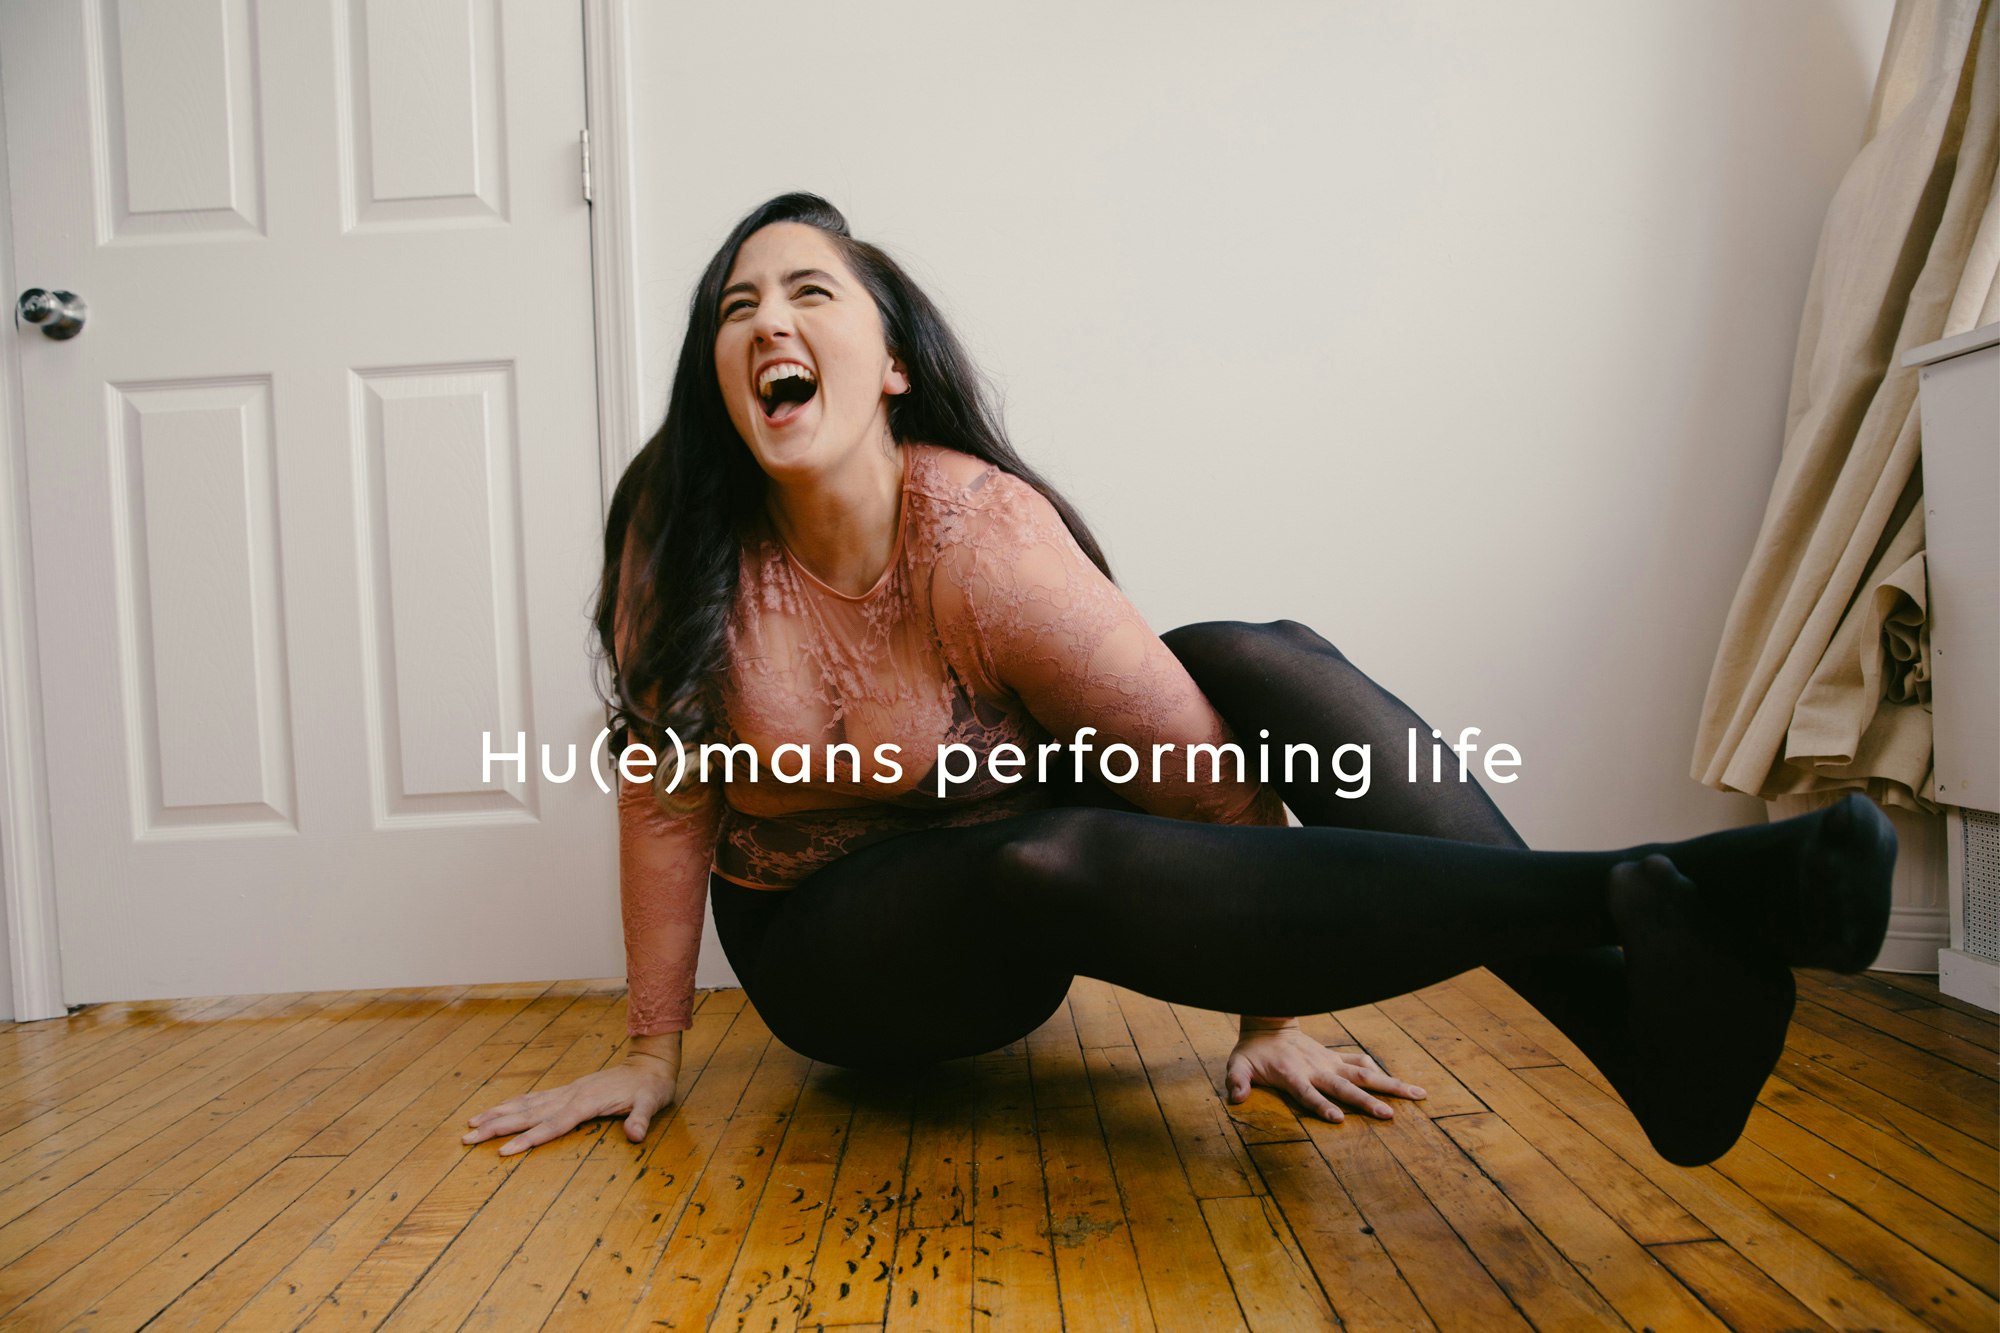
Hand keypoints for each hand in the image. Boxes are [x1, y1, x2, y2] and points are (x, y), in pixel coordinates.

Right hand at [462, 1052, 677, 1155]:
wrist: (650, 1064)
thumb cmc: (650, 1087)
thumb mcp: (651, 1103)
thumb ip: (641, 1118)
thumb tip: (635, 1135)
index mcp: (586, 1102)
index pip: (552, 1125)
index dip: (529, 1139)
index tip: (503, 1151)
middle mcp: (570, 1095)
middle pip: (528, 1114)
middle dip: (497, 1126)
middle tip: (467, 1137)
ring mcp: (567, 1091)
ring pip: (526, 1104)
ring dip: (498, 1113)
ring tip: (471, 1123)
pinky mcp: (567, 1091)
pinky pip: (534, 1098)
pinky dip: (513, 1104)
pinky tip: (499, 1110)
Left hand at [1225, 1025, 1426, 1122]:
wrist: (1269, 1024)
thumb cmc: (1253, 1052)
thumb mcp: (1238, 1065)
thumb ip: (1237, 1082)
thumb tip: (1235, 1100)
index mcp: (1292, 1075)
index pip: (1308, 1094)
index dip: (1321, 1106)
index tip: (1339, 1119)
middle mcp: (1316, 1069)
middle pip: (1345, 1087)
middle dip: (1367, 1102)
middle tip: (1391, 1115)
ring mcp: (1330, 1062)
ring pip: (1364, 1074)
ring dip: (1389, 1084)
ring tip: (1417, 1094)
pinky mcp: (1337, 1058)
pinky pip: (1361, 1063)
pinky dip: (1379, 1071)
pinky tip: (1400, 1083)